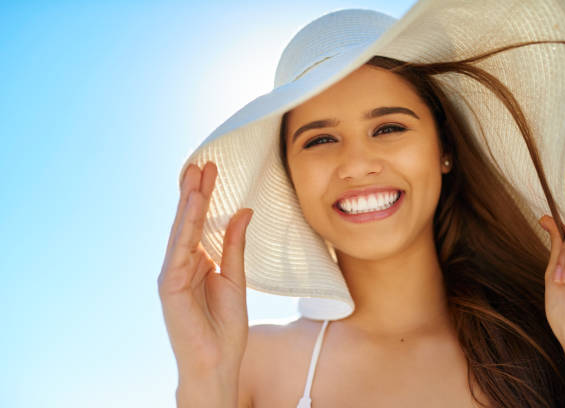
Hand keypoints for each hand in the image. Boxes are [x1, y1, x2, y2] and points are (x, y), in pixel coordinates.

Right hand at [157, 161, 252, 379]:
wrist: (217, 362)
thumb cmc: (225, 326)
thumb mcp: (236, 278)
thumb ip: (235, 245)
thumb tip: (242, 211)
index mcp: (197, 262)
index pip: (200, 223)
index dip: (205, 196)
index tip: (211, 171)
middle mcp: (182, 264)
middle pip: (189, 221)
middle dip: (195, 191)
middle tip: (203, 162)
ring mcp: (173, 273)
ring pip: (182, 229)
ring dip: (190, 200)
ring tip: (197, 172)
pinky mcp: (170, 284)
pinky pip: (181, 248)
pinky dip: (188, 224)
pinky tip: (194, 202)